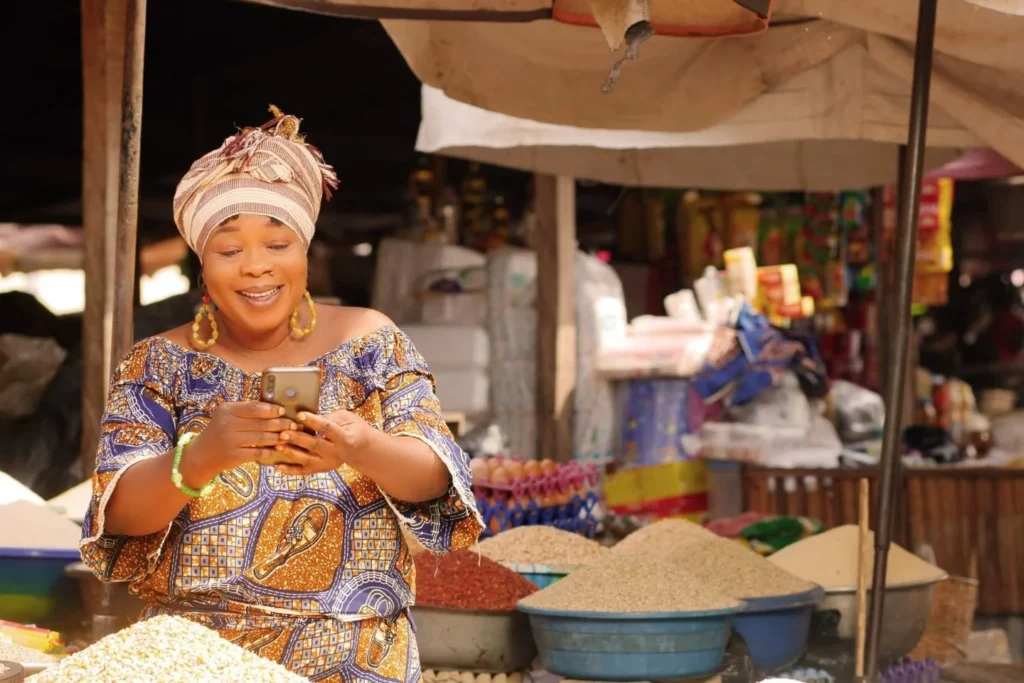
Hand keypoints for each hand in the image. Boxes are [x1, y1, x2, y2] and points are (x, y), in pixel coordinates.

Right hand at [185, 401, 309, 479]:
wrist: (201, 455)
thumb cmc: (219, 431)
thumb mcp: (227, 415)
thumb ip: (245, 409)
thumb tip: (272, 405)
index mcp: (227, 411)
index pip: (254, 408)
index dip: (271, 409)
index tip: (283, 410)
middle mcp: (228, 425)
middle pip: (261, 423)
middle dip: (281, 424)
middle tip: (293, 425)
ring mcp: (231, 441)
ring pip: (262, 438)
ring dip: (278, 437)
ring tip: (289, 436)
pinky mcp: (235, 456)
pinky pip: (258, 452)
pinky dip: (270, 450)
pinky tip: (279, 449)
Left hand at [273, 410, 378, 475]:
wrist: (361, 449)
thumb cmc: (353, 428)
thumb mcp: (348, 418)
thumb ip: (330, 418)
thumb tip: (309, 416)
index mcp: (345, 438)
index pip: (328, 429)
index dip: (313, 422)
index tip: (300, 414)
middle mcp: (336, 453)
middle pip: (315, 445)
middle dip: (298, 439)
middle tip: (283, 432)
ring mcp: (327, 464)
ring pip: (307, 460)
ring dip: (291, 453)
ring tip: (277, 444)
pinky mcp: (320, 469)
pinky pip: (303, 471)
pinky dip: (290, 470)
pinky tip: (277, 466)